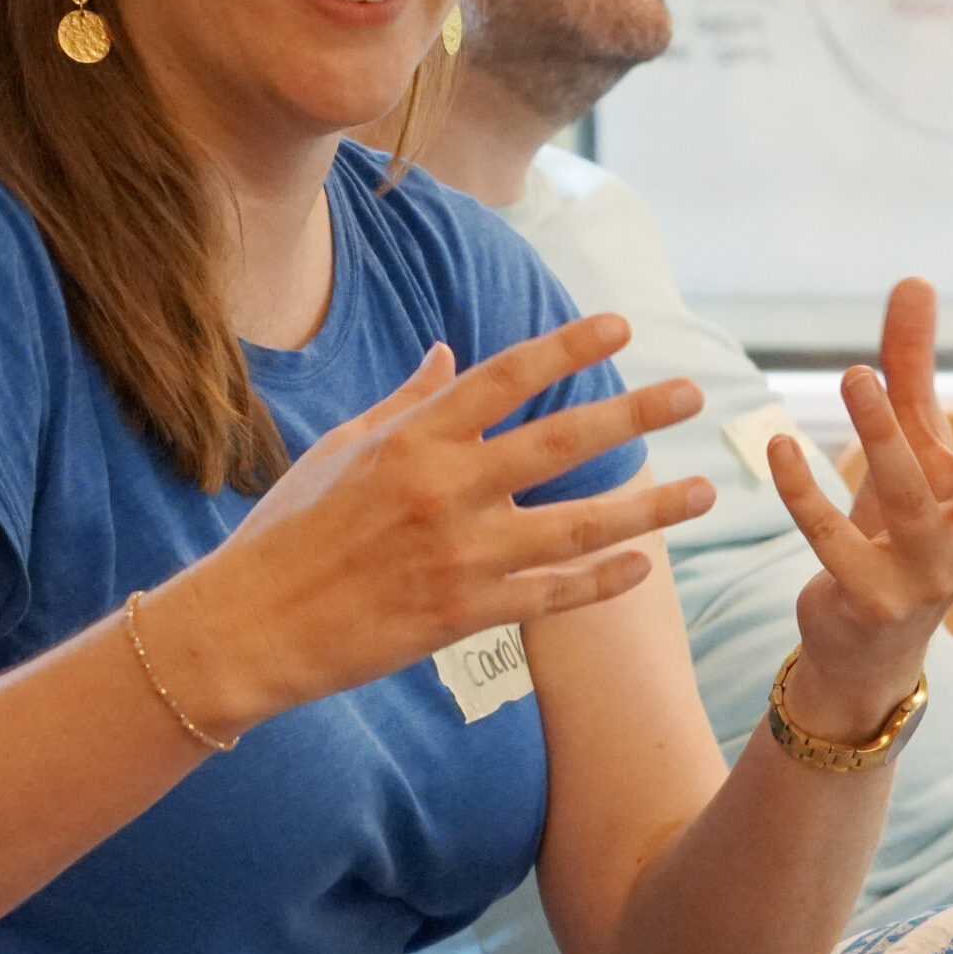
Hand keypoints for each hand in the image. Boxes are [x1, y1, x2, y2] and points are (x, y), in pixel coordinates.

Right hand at [168, 312, 714, 729]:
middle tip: (691, 394)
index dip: (566, 347)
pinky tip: (644, 564)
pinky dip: (601, 580)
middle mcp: (443, 491)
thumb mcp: (339, 449)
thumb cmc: (286, 530)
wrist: (250, 627)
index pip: (504, 379)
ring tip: (702, 491)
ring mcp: (459, 557)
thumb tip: (451, 355)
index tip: (619, 326)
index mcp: (411, 441)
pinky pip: (551, 596)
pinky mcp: (464, 616)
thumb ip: (406, 403)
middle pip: (560, 443)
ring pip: (576, 527)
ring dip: (647, 509)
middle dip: (632, 414)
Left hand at [762, 278, 952, 737]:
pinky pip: (833, 540)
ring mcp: (924, 579)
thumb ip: (910, 369)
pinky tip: (780, 444)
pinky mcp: (868, 600)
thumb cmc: (896, 530)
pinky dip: (805, 493)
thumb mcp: (909, 450)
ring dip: (880, 436)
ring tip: (856, 374)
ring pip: (907, 501)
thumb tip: (916, 280)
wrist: (865, 646)